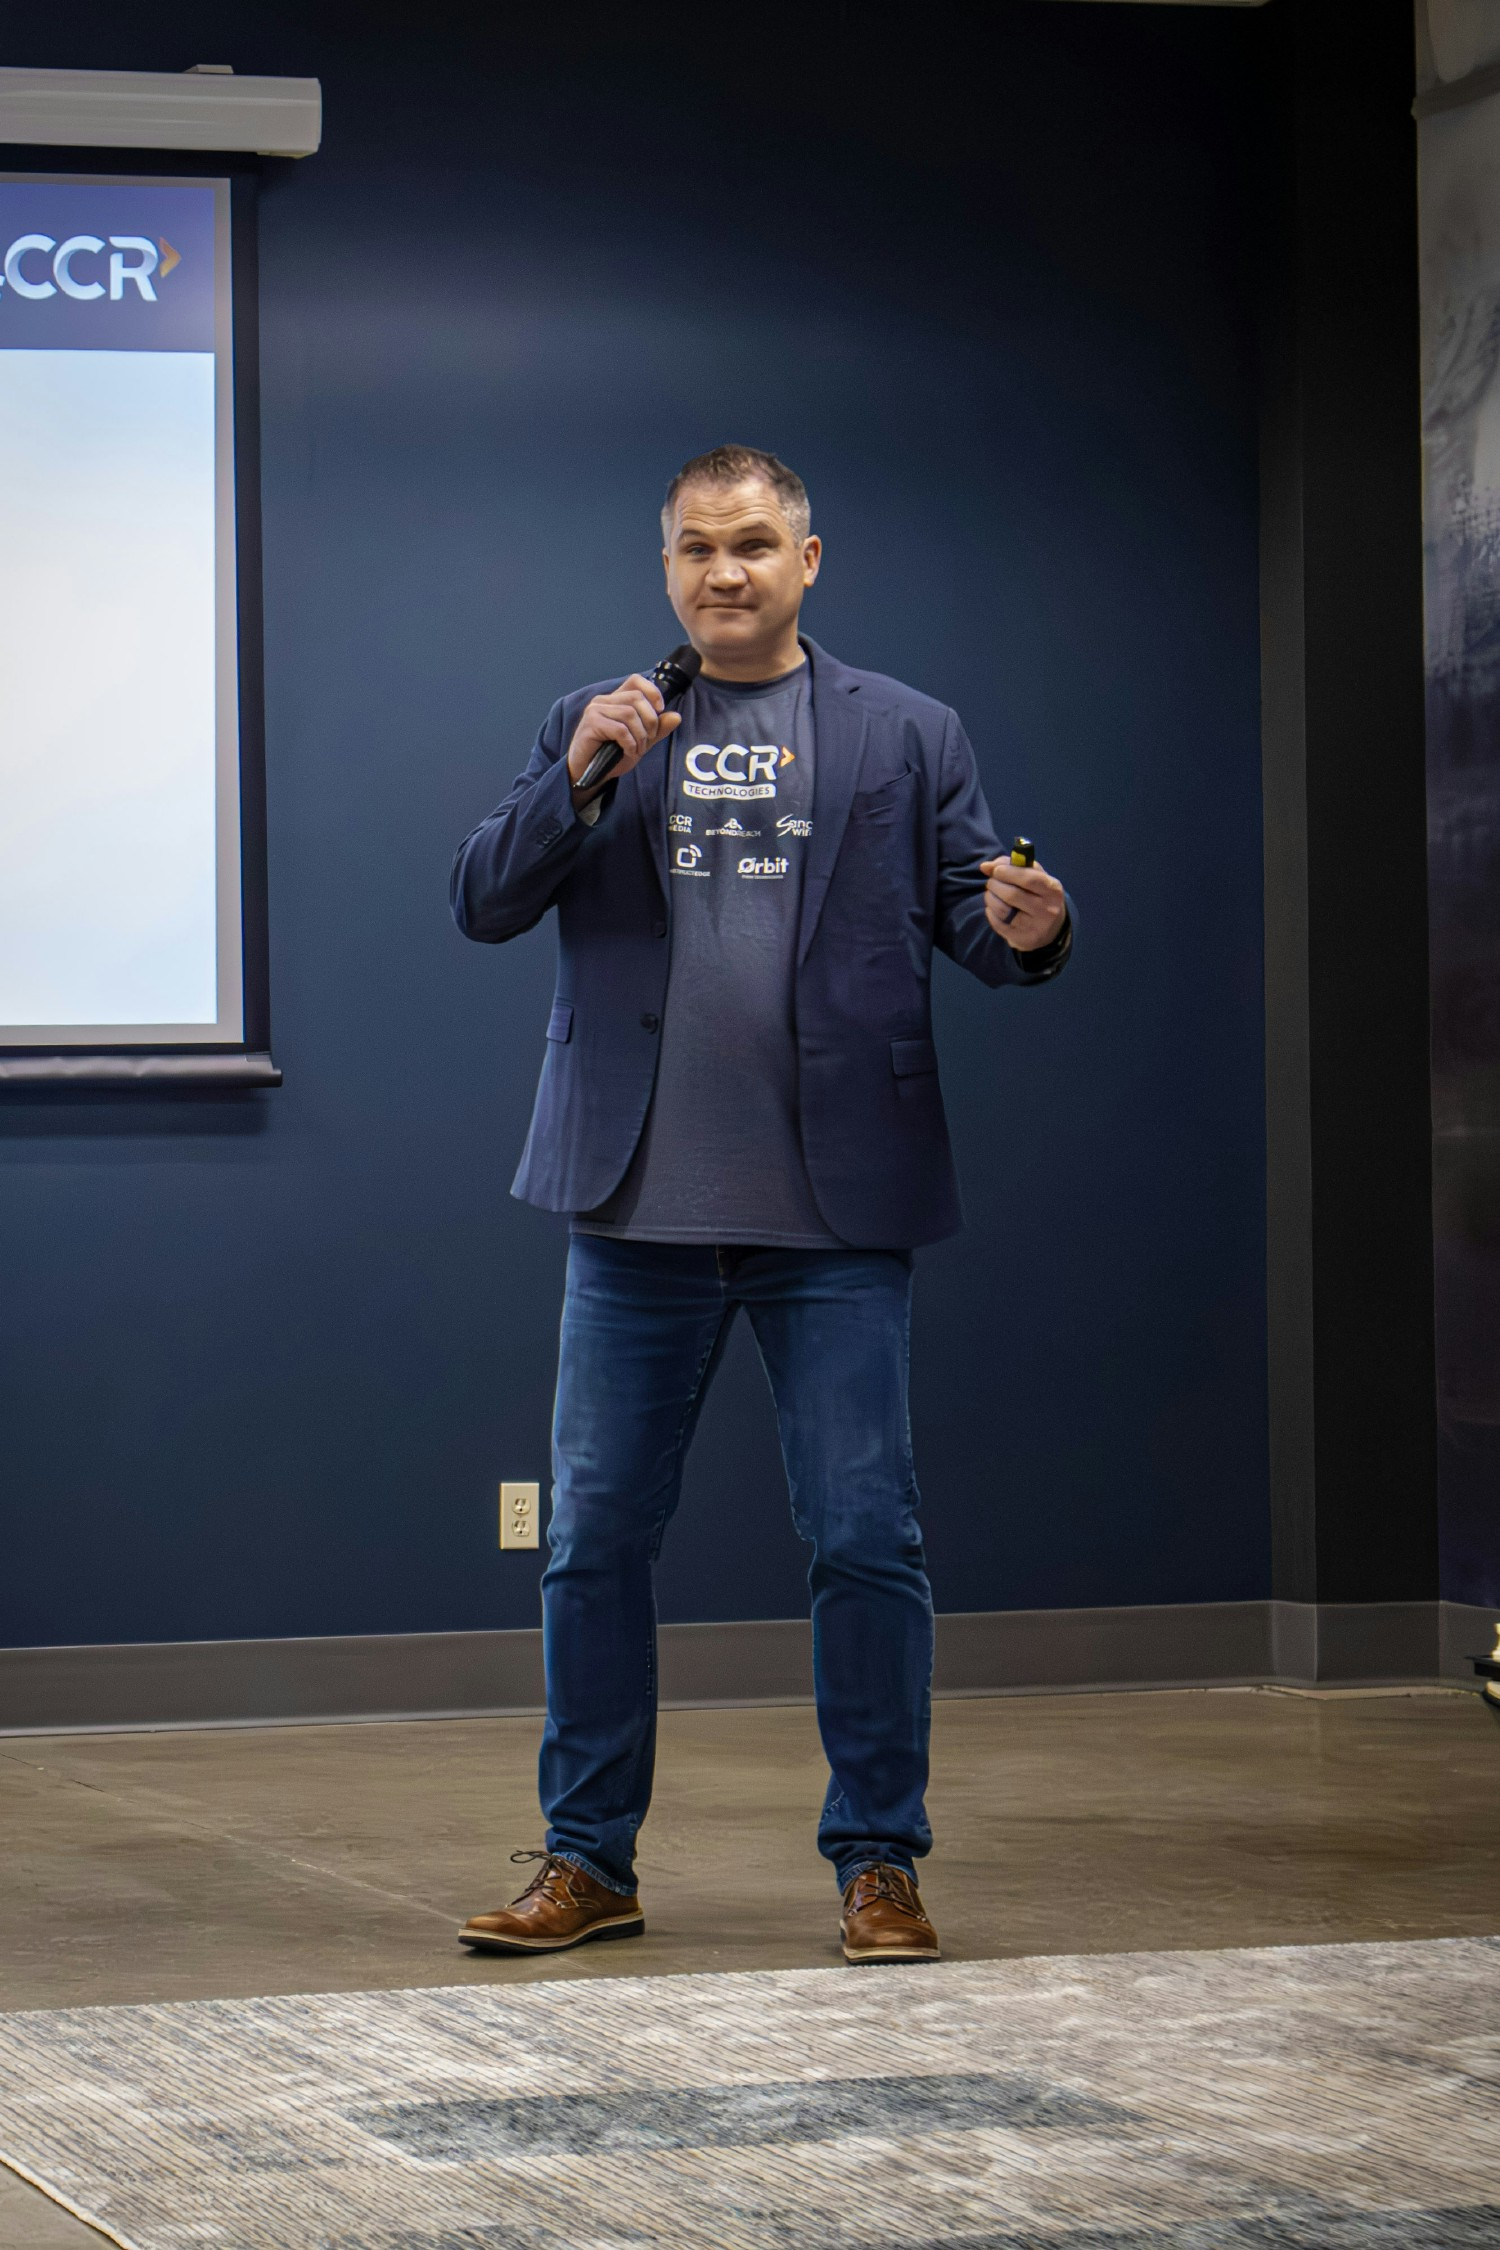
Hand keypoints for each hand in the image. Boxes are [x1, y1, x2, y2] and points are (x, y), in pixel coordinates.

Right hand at [566, 675, 682, 794]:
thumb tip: (676, 716)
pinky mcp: (590, 723)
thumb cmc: (610, 757)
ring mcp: (595, 710)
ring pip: (630, 713)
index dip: (652, 691)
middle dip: (650, 721)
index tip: (660, 710)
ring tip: (638, 750)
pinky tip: (628, 753)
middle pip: (637, 698)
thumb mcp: (640, 743)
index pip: (636, 680)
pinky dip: (630, 743)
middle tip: (648, 741)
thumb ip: (657, 730)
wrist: (588, 775)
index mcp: (615, 700)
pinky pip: (620, 729)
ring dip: (640, 736)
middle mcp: (604, 700)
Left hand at [978, 854, 1066, 950]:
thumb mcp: (1035, 877)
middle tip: (992, 881)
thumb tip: (986, 866)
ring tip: (991, 893)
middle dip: (995, 884)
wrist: (1050, 930)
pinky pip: (997, 922)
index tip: (997, 870)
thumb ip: (1014, 866)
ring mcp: (1033, 927)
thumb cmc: (1039, 896)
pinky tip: (994, 908)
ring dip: (990, 897)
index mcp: (1053, 890)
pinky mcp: (1021, 939)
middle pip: (1012, 894)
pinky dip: (990, 911)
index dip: (1008, 872)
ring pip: (1002, 909)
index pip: (1029, 879)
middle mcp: (1046, 910)